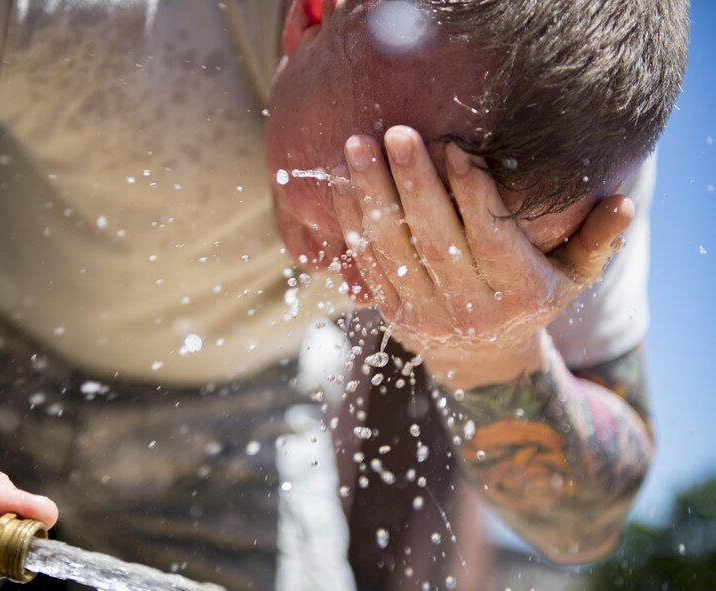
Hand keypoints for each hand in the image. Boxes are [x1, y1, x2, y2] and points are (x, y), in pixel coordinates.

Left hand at [331, 126, 633, 382]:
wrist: (481, 361)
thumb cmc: (531, 301)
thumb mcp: (572, 278)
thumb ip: (595, 241)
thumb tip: (623, 202)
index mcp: (517, 295)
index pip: (490, 240)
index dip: (473, 196)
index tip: (456, 149)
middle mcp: (469, 309)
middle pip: (435, 241)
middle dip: (414, 184)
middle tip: (398, 133)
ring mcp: (424, 315)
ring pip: (392, 250)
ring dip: (372, 196)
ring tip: (358, 146)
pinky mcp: (391, 314)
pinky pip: (366, 265)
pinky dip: (351, 224)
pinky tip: (341, 183)